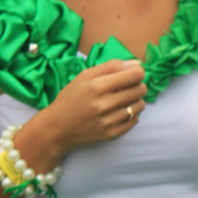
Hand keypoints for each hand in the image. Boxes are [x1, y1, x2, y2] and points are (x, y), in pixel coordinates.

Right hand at [18, 59, 146, 167]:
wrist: (56, 128)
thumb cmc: (70, 98)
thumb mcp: (84, 76)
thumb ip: (111, 66)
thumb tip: (137, 63)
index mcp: (97, 86)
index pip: (135, 75)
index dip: (138, 72)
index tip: (132, 74)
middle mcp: (105, 104)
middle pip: (140, 90)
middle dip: (137, 85)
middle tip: (126, 87)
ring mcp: (109, 121)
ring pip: (140, 106)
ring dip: (135, 100)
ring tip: (123, 100)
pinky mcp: (112, 134)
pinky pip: (135, 120)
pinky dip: (131, 115)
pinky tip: (119, 112)